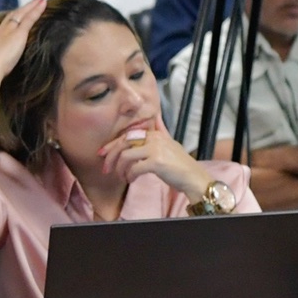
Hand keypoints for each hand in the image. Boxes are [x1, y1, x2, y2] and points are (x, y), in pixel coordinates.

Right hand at [0, 0, 48, 80]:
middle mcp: (0, 31)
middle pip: (13, 16)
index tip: (18, 14)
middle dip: (22, 8)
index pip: (4, 25)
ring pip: (21, 14)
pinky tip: (43, 4)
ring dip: (31, 6)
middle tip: (33, 1)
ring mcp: (9, 31)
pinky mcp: (18, 33)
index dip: (12, 19)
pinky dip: (36, 10)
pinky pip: (29, 18)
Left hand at [100, 117, 214, 201]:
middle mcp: (155, 139)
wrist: (194, 177)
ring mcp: (156, 150)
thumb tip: (156, 116)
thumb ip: (161, 131)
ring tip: (121, 176)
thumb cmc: (181, 164)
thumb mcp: (170, 143)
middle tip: (106, 169)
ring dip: (120, 168)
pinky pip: (134, 168)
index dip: (112, 144)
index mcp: (155, 134)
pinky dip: (130, 175)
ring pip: (126, 156)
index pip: (127, 135)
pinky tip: (131, 180)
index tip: (103, 153)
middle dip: (111, 156)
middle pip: (123, 143)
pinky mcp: (156, 163)